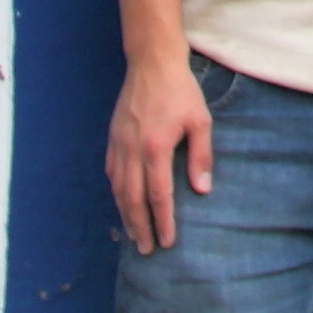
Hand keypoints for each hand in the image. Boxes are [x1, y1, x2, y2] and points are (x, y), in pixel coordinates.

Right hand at [108, 59, 214, 250]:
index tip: (167, 241)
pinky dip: (116, 192)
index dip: (162, 220)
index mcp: (155, 147)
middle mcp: (132, 149)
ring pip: (118, 188)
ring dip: (125, 214)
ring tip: (134, 234)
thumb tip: (202, 190)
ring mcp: (119, 144)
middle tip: (147, 249)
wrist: (151, 63)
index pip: (158, 194)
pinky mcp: (112, 138)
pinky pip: (111, 172)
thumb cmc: (181, 91)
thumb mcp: (200, 121)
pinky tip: (122, 203)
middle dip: (140, 227)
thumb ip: (201, 157)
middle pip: (132, 198)